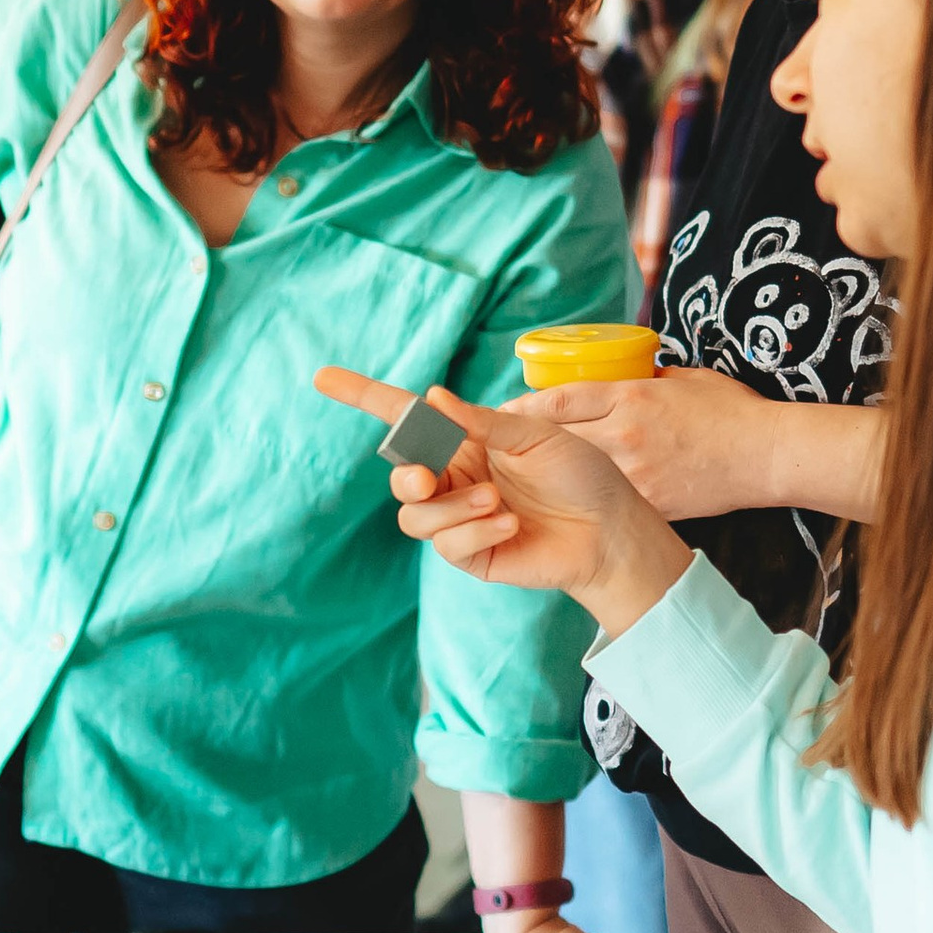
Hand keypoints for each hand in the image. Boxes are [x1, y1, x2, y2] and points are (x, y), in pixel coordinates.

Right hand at [313, 368, 688, 633]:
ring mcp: (458, 518)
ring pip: (414, 516)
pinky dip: (474, 531)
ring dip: (450, 508)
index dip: (362, 396)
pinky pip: (445, 544)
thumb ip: (481, 422)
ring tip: (496, 503)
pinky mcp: (469, 554)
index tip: (321, 377)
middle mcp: (454, 478)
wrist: (611, 529)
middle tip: (429, 475)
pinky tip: (509, 526)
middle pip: (400, 474)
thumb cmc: (581, 473)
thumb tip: (431, 399)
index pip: (404, 418)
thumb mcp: (536, 434)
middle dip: (407, 474)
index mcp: (464, 440)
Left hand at [514, 371, 773, 520]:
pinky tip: (578, 500)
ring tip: (533, 476)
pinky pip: (608, 498)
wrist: (768, 456)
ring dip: (552, 474)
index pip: (559, 399)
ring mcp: (635, 473)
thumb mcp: (682, 379)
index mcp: (630, 397)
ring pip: (575, 473)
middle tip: (501, 446)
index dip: (524, 407)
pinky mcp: (649, 503)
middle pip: (556, 438)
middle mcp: (625, 435)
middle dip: (525, 443)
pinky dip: (590, 498)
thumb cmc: (730, 411)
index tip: (501, 411)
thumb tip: (615, 380)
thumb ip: (643, 381)